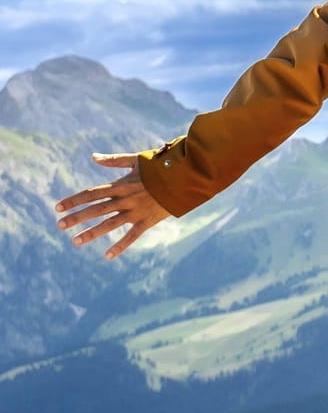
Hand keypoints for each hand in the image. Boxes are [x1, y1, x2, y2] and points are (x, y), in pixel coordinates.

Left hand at [53, 153, 170, 259]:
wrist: (186, 177)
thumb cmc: (161, 166)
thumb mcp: (136, 160)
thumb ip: (113, 161)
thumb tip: (93, 157)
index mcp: (120, 184)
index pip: (91, 194)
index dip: (73, 200)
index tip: (58, 207)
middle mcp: (125, 199)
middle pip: (96, 209)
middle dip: (76, 218)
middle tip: (59, 225)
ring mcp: (136, 211)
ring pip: (110, 224)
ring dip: (92, 233)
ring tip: (75, 241)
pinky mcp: (148, 220)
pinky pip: (132, 235)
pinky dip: (120, 246)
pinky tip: (108, 256)